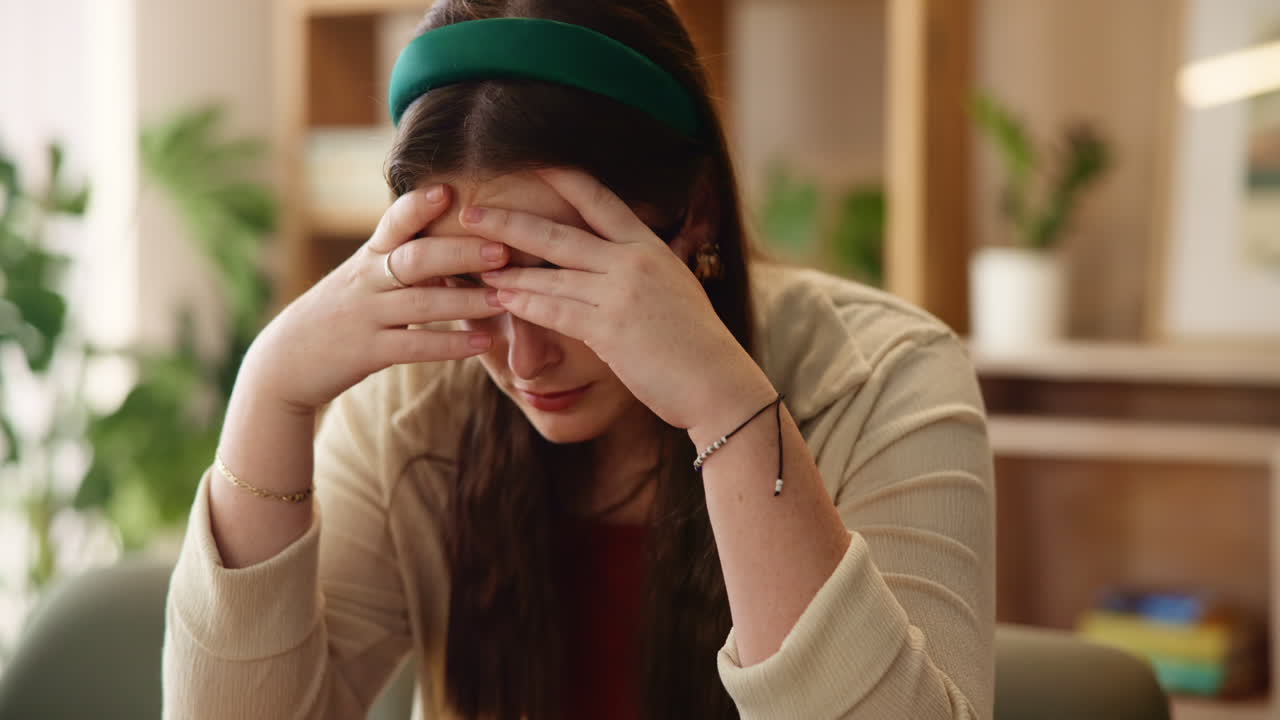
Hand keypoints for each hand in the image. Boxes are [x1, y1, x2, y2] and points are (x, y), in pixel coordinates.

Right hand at [244, 185, 509, 413]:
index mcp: (370, 257)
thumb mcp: (366, 278)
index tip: (450, 190)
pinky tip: (482, 343)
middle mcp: (366, 280)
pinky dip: (450, 345)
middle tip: (503, 249)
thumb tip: (459, 237)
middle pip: (415, 258)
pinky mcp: (367, 351)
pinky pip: (414, 346)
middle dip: (460, 252)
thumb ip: (405, 259)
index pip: (393, 223)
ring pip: (420, 303)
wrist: (288, 360)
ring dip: (466, 301)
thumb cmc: (342, 313)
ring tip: (505, 298)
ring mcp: (366, 315)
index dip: (418, 206)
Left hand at [458, 167, 773, 430]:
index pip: (600, 201)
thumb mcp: (677, 289)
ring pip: (550, 273)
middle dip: (510, 221)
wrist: (717, 382)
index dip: (565, 180)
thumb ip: (647, 269)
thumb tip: (625, 259)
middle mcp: (633, 262)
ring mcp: (620, 293)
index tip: (533, 164)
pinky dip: (523, 303)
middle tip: (472, 212)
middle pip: (559, 233)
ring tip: (472, 260)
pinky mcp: (609, 329)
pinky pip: (554, 310)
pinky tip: (498, 296)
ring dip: (506, 267)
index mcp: (651, 247)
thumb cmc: (697, 344)